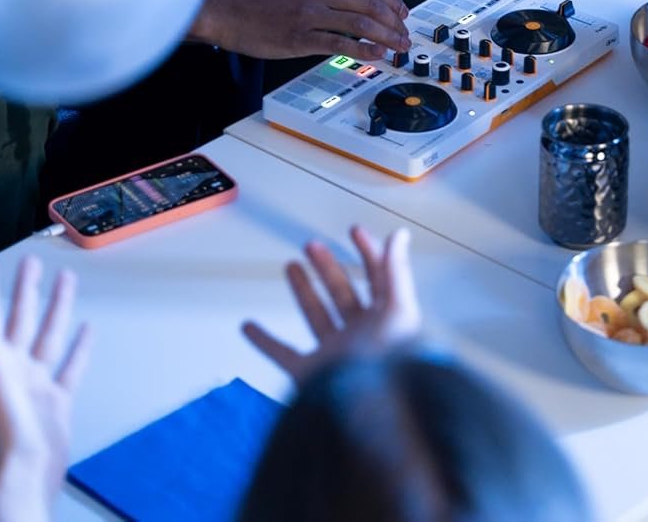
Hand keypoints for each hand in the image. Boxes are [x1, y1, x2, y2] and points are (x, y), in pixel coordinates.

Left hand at [0, 253, 90, 521]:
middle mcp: (14, 369)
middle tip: (29, 263)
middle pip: (20, 318)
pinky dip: (79, 348)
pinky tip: (85, 332)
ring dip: (56, 308)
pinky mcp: (57, 400)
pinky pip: (70, 366)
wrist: (26, 476)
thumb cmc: (5, 436)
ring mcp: (36, 384)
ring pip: (48, 336)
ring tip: (64, 283)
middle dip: (24, 289)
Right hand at [211, 0, 410, 61]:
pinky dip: (365, 50)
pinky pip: (341, 43)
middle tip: (406, 35)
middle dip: (395, 22)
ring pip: (362, 23)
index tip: (403, 14)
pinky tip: (378, 55)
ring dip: (387, 37)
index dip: (392, 1)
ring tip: (399, 47)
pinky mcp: (300, 36)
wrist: (228, 8)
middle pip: (371, 4)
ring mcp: (310, 12)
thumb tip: (360, 2)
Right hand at [242, 225, 419, 385]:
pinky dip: (264, 342)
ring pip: (316, 315)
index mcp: (387, 320)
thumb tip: (399, 233)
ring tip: (291, 265)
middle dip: (329, 268)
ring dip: (303, 291)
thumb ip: (396, 271)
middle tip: (312, 244)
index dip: (368, 252)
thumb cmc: (391, 367)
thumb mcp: (399, 311)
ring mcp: (336, 355)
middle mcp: (362, 335)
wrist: (371, 418)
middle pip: (343, 293)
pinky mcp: (312, 375)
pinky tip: (248, 326)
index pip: (378, 278)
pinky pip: (283, 354)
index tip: (353, 230)